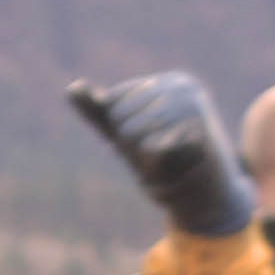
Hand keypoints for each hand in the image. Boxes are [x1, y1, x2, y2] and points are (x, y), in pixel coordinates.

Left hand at [66, 72, 253, 238]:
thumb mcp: (123, 132)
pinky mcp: (201, 136)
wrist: (202, 192)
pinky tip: (178, 166)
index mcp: (166, 82)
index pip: (112, 103)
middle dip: (129, 145)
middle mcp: (183, 88)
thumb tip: (72, 88)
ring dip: (142, 158)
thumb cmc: (161, 158)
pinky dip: (156, 166)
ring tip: (167, 159)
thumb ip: (97, 110)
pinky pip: (152, 150)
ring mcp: (195, 110)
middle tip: (158, 152)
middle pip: (122, 119)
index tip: (146, 137)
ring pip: (134, 135)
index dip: (119, 129)